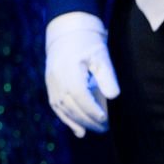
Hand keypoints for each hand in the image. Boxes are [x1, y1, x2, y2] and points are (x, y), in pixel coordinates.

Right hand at [45, 12, 119, 137]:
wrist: (67, 32)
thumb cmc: (88, 44)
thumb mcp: (101, 57)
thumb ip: (107, 77)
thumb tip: (114, 96)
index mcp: (70, 72)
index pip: (81, 97)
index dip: (92, 110)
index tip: (105, 119)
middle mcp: (57, 80)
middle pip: (72, 106)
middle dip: (87, 120)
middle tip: (104, 129)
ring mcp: (51, 84)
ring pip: (63, 109)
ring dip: (77, 123)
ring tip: (92, 131)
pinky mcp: (50, 85)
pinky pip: (56, 107)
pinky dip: (66, 119)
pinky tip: (78, 130)